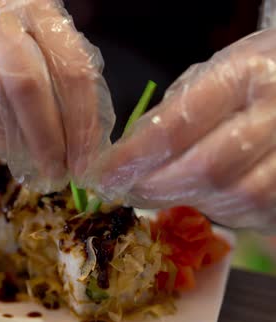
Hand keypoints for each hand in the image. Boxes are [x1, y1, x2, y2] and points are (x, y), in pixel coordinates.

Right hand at [0, 0, 114, 190]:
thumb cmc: (0, 30)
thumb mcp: (39, 30)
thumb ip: (63, 70)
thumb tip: (86, 138)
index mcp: (37, 10)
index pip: (70, 70)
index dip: (82, 123)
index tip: (86, 160)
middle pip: (26, 87)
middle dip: (46, 140)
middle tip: (56, 171)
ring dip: (11, 141)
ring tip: (27, 160)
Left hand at [87, 28, 275, 229]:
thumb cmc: (250, 74)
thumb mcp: (209, 75)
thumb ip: (171, 113)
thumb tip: (127, 158)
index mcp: (244, 75)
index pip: (174, 129)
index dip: (130, 160)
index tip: (100, 175)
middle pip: (204, 171)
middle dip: (152, 189)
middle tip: (122, 191)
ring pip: (232, 198)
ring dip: (184, 202)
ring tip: (159, 191)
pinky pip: (255, 213)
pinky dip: (218, 211)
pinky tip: (199, 196)